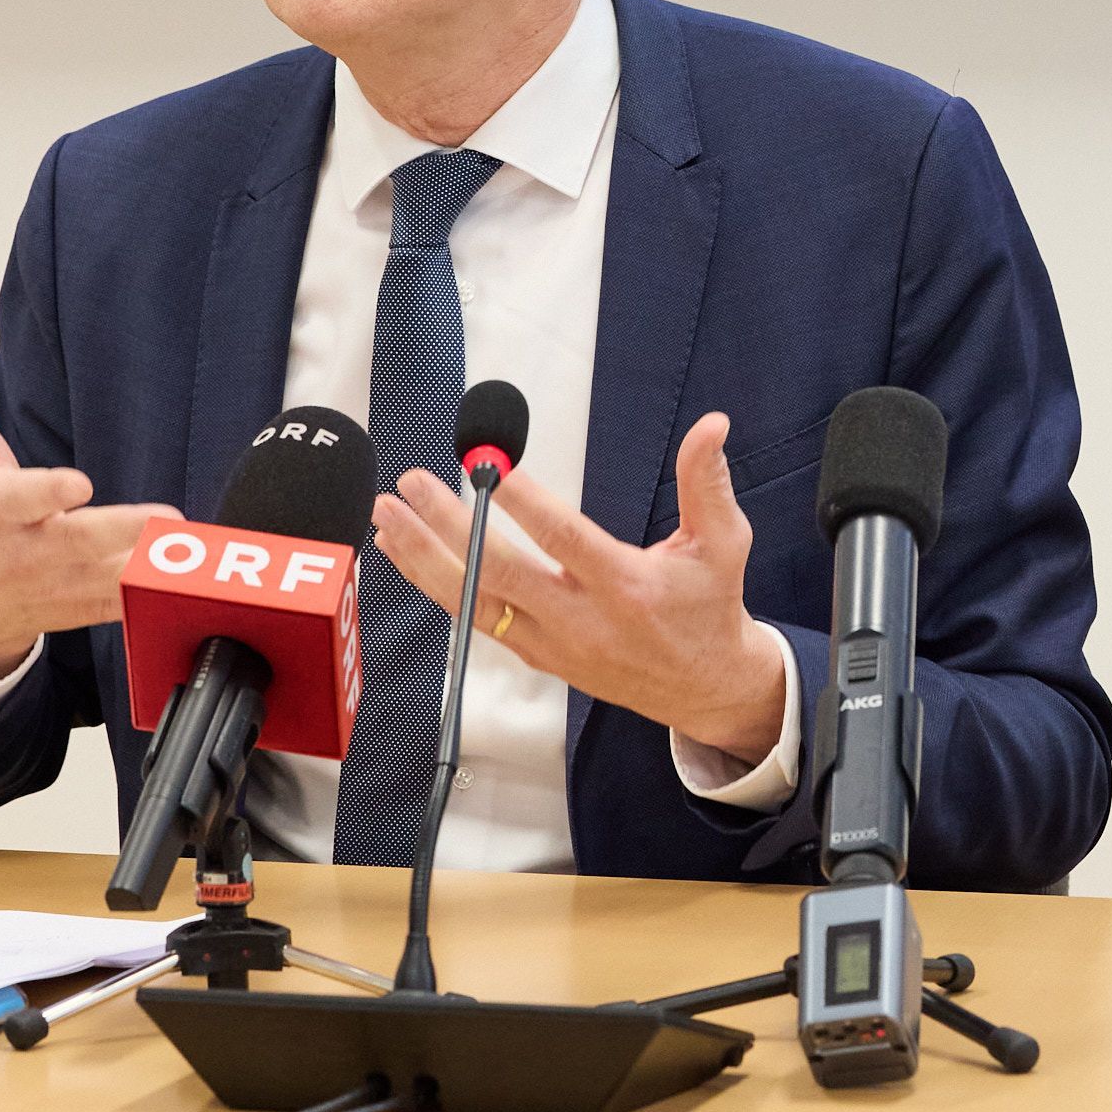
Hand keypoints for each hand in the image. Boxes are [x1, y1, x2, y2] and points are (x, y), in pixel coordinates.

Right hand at [0, 349, 176, 681]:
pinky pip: (132, 606)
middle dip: (121, 530)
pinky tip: (203, 578)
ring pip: (113, 579)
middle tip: (166, 517)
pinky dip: (164, 595)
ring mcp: (64, 585)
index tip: (78, 483)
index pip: (23, 499)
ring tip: (195, 548)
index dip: (49, 492)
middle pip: (81, 541)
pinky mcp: (92, 607)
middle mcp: (31, 551)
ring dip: (155, 565)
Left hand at [373, 410, 786, 760]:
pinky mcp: (534, 654)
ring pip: (473, 601)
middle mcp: (581, 619)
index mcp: (626, 586)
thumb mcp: (723, 544)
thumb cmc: (709, 608)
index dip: (524, 504)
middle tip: (414, 485)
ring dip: (423, 556)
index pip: (565, 541)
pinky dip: (435, 583)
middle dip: (449, 525)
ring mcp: (551, 642)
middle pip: (500, 572)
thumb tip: (711, 425)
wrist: (702, 686)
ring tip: (388, 515)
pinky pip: (473, 618)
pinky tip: (406, 552)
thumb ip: (707, 483)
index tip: (489, 467)